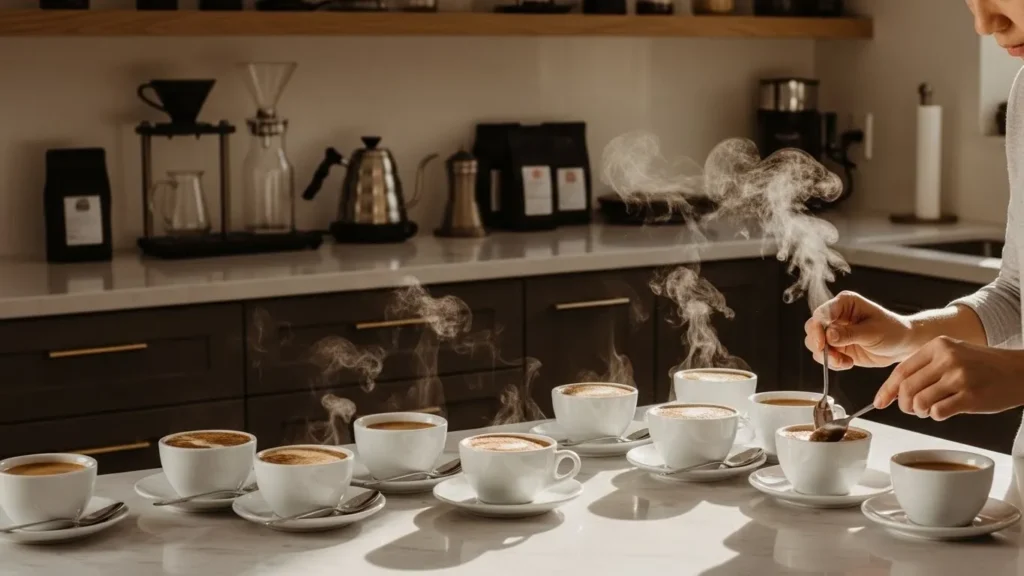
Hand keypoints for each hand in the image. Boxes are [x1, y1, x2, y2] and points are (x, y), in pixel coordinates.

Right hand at [803, 291, 914, 369]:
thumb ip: (849, 334)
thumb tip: (828, 336)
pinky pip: (824, 356)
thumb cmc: (892, 331)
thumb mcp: (873, 332)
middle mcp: (835, 316)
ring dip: (826, 356)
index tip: (822, 344)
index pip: (821, 314)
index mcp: (844, 304)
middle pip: (812, 328)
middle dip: (820, 345)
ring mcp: (834, 332)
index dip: (817, 329)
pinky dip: (832, 363)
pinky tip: (848, 363)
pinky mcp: (836, 346)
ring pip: (814, 343)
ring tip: (844, 362)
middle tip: (835, 357)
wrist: (902, 345)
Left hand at [873, 336, 1023, 419]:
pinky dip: (936, 416)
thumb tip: (895, 390)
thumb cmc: (983, 366)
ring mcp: (959, 377)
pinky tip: (945, 411)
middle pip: (906, 389)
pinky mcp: (970, 396)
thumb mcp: (952, 354)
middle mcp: (946, 359)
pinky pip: (938, 412)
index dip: (887, 390)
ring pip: (919, 402)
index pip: (901, 371)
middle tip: (911, 409)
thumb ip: (926, 367)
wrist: (1020, 371)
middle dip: (903, 404)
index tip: (879, 402)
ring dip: (920, 412)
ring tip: (930, 409)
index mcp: (938, 346)